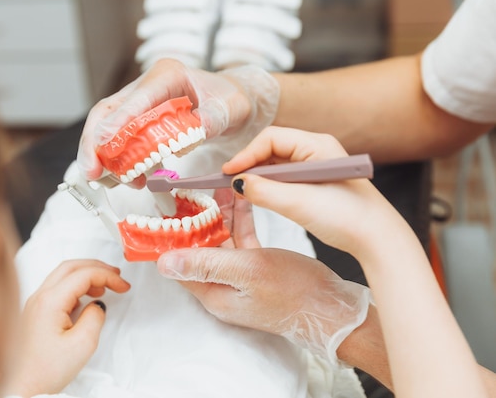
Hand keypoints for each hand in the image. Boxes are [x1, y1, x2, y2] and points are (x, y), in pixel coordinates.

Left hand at [6, 260, 130, 396]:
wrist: (21, 387)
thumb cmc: (44, 371)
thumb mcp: (82, 345)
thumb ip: (95, 317)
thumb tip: (98, 305)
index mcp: (50, 301)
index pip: (84, 274)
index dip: (108, 276)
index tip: (123, 286)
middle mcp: (39, 297)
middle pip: (71, 267)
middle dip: (97, 267)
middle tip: (116, 276)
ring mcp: (34, 304)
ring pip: (62, 275)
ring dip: (86, 275)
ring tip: (105, 286)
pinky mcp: (34, 313)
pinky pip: (57, 288)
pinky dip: (75, 286)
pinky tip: (86, 298)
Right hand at [77, 58, 279, 180]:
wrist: (231, 102)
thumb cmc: (229, 100)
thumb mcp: (230, 108)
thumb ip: (213, 117)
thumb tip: (196, 130)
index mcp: (167, 75)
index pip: (135, 99)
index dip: (116, 122)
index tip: (104, 146)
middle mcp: (147, 87)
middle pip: (107, 112)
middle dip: (95, 143)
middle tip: (91, 172)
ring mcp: (139, 104)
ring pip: (108, 129)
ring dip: (106, 158)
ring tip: (115, 182)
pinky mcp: (139, 122)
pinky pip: (121, 142)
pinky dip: (121, 162)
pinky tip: (131, 179)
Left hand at [158, 189, 369, 364]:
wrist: (334, 310)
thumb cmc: (295, 293)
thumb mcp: (247, 271)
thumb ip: (206, 264)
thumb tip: (163, 263)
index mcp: (214, 294)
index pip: (181, 263)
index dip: (174, 236)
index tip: (171, 209)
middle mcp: (224, 289)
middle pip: (201, 250)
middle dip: (199, 219)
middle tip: (198, 191)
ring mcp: (241, 280)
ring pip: (223, 243)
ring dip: (221, 216)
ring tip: (222, 187)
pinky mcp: (259, 272)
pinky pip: (243, 243)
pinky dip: (240, 223)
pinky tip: (242, 201)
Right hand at [222, 126, 407, 258]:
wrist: (379, 241)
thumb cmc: (348, 218)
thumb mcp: (299, 204)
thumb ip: (263, 191)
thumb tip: (237, 183)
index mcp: (317, 145)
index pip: (270, 139)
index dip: (246, 155)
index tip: (228, 175)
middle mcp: (318, 150)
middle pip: (272, 149)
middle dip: (250, 165)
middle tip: (230, 184)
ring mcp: (318, 166)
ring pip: (277, 165)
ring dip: (259, 177)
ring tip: (242, 192)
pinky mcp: (317, 183)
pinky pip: (286, 178)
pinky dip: (270, 186)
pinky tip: (261, 198)